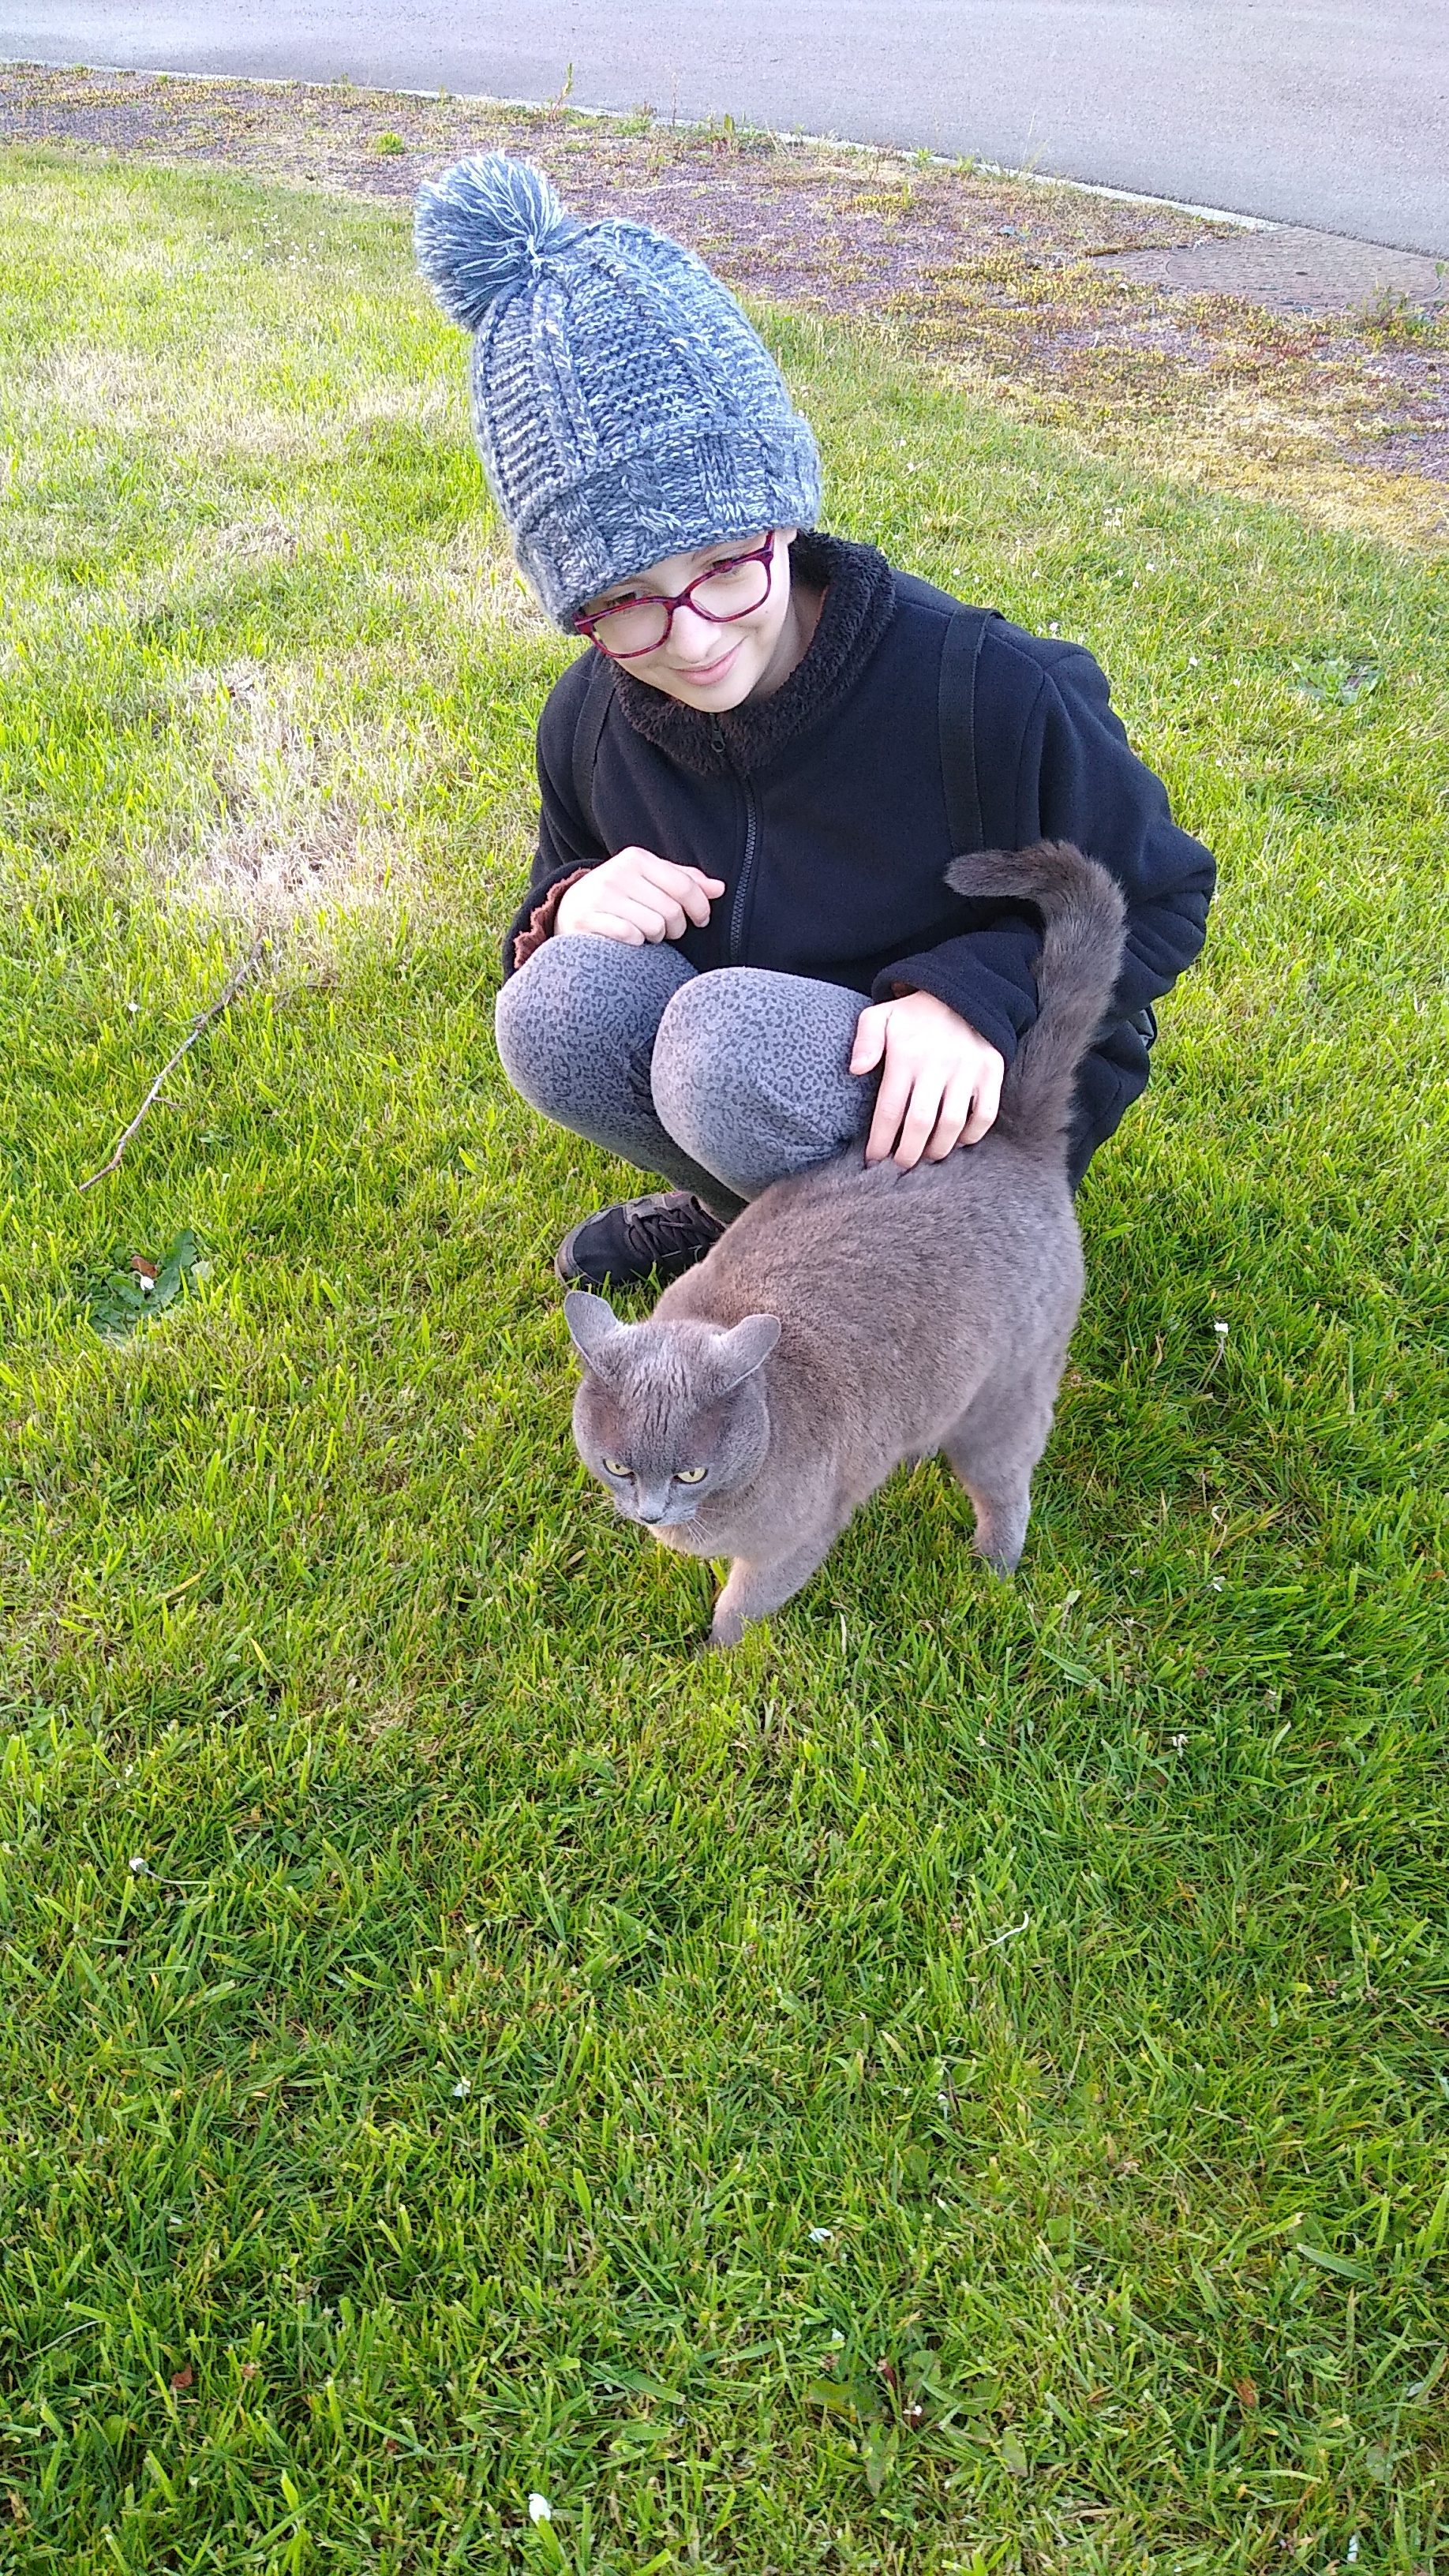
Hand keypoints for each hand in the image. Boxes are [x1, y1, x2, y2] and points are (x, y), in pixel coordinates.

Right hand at [555, 847, 724, 944]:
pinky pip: (631, 937)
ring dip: (656, 938)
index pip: (684, 885)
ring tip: (646, 934)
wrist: (569, 910)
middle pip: (671, 911)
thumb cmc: (620, 897)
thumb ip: (684, 882)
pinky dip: (636, 943)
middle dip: (676, 928)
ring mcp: (601, 897)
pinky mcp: (588, 920)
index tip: (701, 919)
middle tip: (667, 931)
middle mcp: (617, 873)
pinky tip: (629, 940)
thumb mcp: (649, 881)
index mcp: (636, 859)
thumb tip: (719, 888)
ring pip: (654, 927)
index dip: (700, 907)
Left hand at [850, 990, 1005, 1169]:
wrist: (963, 991)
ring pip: (952, 1124)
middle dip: (907, 1154)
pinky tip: (958, 1142)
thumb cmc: (914, 1014)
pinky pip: (985, 1114)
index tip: (873, 1160)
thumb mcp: (880, 1015)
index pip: (889, 1110)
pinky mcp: (991, 1071)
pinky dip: (972, 1135)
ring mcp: (967, 1070)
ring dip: (937, 1149)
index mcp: (906, 1056)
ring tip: (926, 1157)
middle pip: (919, 1124)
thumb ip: (864, 1041)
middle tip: (899, 1167)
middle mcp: (937, 1065)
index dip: (879, 1141)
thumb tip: (855, 1070)